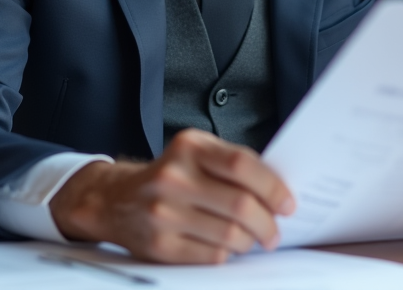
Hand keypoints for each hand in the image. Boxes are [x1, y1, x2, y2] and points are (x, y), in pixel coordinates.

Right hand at [49, 128, 294, 263]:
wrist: (115, 199)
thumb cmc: (167, 175)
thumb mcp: (194, 153)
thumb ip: (231, 163)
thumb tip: (278, 190)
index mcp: (189, 147)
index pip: (242, 165)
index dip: (273, 187)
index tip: (287, 203)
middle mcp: (174, 177)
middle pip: (241, 205)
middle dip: (268, 223)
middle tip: (274, 231)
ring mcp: (164, 212)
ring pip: (230, 235)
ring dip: (250, 242)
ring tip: (251, 239)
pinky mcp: (160, 244)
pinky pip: (212, 255)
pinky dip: (227, 254)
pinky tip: (225, 246)